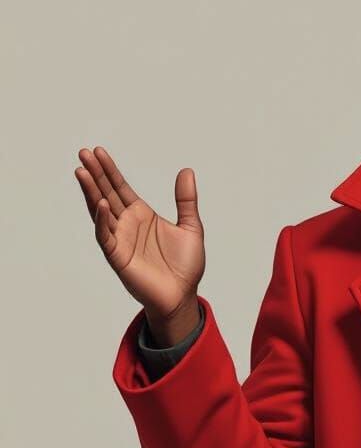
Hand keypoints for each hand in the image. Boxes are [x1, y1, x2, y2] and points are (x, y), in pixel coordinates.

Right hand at [74, 147, 205, 325]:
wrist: (183, 295)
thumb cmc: (185, 265)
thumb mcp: (191, 226)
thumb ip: (186, 200)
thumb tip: (186, 171)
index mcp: (142, 215)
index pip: (121, 187)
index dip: (110, 170)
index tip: (98, 151)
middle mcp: (127, 224)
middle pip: (107, 193)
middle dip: (96, 174)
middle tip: (84, 153)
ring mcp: (120, 239)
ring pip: (101, 211)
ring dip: (91, 192)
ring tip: (82, 171)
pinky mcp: (119, 256)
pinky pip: (107, 236)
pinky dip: (103, 220)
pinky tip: (101, 203)